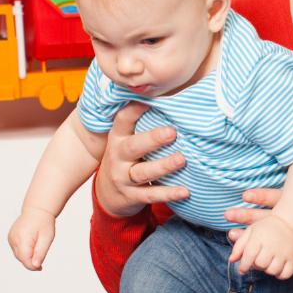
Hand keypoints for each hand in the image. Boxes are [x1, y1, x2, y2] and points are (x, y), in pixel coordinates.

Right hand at [9, 207, 55, 269]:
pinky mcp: (10, 238)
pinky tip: (31, 243)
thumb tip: (35, 266)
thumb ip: (40, 253)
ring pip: (18, 255)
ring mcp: (10, 238)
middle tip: (41, 254)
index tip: (41, 267)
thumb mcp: (47, 238)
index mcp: (22, 237)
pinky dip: (24, 251)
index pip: (24, 259)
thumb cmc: (44, 222)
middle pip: (21, 258)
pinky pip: (17, 250)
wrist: (37, 209)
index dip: (32, 266)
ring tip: (36, 245)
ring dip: (27, 255)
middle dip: (31, 261)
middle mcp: (13, 238)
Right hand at [93, 102, 189, 216]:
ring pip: (143, 172)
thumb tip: (168, 96)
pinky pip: (151, 195)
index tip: (151, 101)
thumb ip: (140, 123)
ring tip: (182, 159)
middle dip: (152, 139)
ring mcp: (123, 178)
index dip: (135, 109)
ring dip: (163, 165)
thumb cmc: (125, 159)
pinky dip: (168, 193)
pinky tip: (185, 191)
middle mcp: (118, 157)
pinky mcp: (132, 196)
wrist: (107, 193)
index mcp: (118, 138)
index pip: (123, 121)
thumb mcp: (125, 140)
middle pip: (133, 147)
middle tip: (171, 132)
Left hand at [226, 170, 292, 282]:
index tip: (244, 194)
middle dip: (250, 218)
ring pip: (280, 244)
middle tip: (227, 216)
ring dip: (256, 242)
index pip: (287, 199)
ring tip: (234, 239)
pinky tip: (256, 263)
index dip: (264, 196)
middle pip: (277, 221)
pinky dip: (273, 264)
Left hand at [228, 213, 292, 277]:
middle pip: (260, 265)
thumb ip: (239, 246)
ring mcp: (284, 252)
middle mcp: (272, 245)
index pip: (248, 256)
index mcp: (259, 237)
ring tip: (267, 262)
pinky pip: (285, 275)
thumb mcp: (250, 232)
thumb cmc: (265, 229)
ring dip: (267, 270)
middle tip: (258, 260)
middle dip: (256, 265)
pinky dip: (279, 274)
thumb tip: (231, 260)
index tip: (242, 270)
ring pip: (272, 271)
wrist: (288, 223)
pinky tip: (277, 267)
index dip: (243, 266)